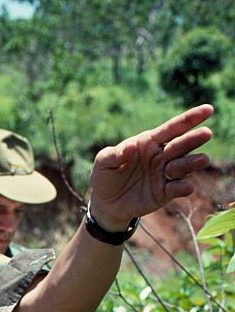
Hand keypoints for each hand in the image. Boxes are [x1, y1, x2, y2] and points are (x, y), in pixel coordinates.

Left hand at [88, 104, 213, 229]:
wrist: (106, 202)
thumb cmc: (105, 175)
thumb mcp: (103, 162)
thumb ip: (115, 154)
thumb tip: (129, 147)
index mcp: (149, 142)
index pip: (172, 128)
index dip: (190, 118)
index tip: (208, 109)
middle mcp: (162, 155)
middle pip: (182, 144)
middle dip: (194, 138)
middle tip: (205, 133)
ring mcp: (166, 174)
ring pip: (185, 165)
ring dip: (191, 162)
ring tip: (198, 160)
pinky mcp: (166, 192)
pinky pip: (178, 188)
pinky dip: (183, 187)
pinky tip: (184, 187)